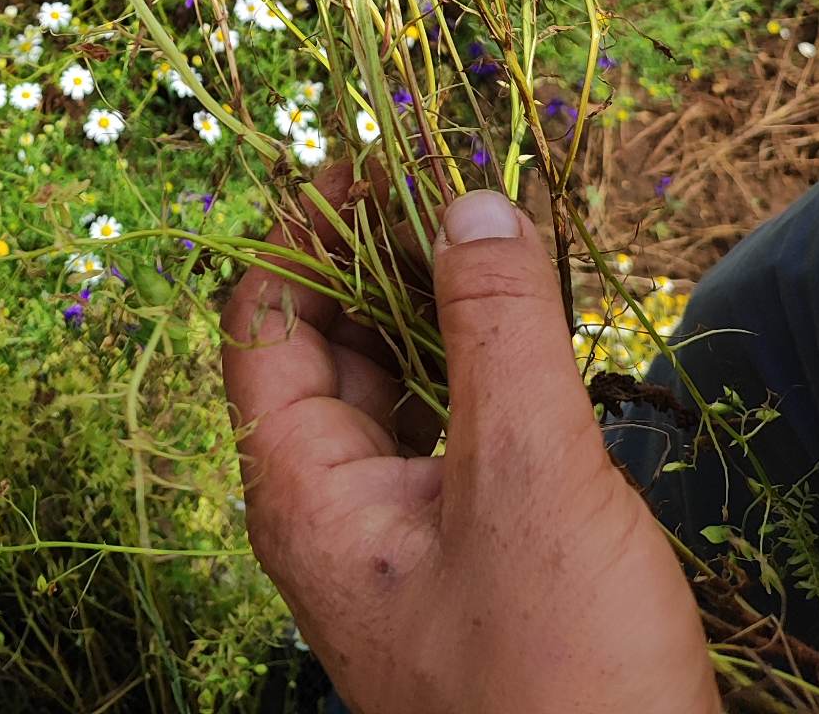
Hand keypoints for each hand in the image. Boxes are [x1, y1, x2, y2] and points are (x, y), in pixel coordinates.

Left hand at [224, 185, 718, 713]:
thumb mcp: (526, 477)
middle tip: (452, 184)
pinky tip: (526, 328)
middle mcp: (330, 509)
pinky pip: (443, 429)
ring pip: (388, 382)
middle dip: (377, 253)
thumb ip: (494, 327)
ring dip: (430, 302)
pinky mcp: (463, 559)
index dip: (304, 224)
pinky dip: (472, 363)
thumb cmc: (557, 675)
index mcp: (302, 492)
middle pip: (321, 341)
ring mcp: (395, 538)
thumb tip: (467, 199)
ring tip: (493, 234)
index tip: (375, 155)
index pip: (262, 317)